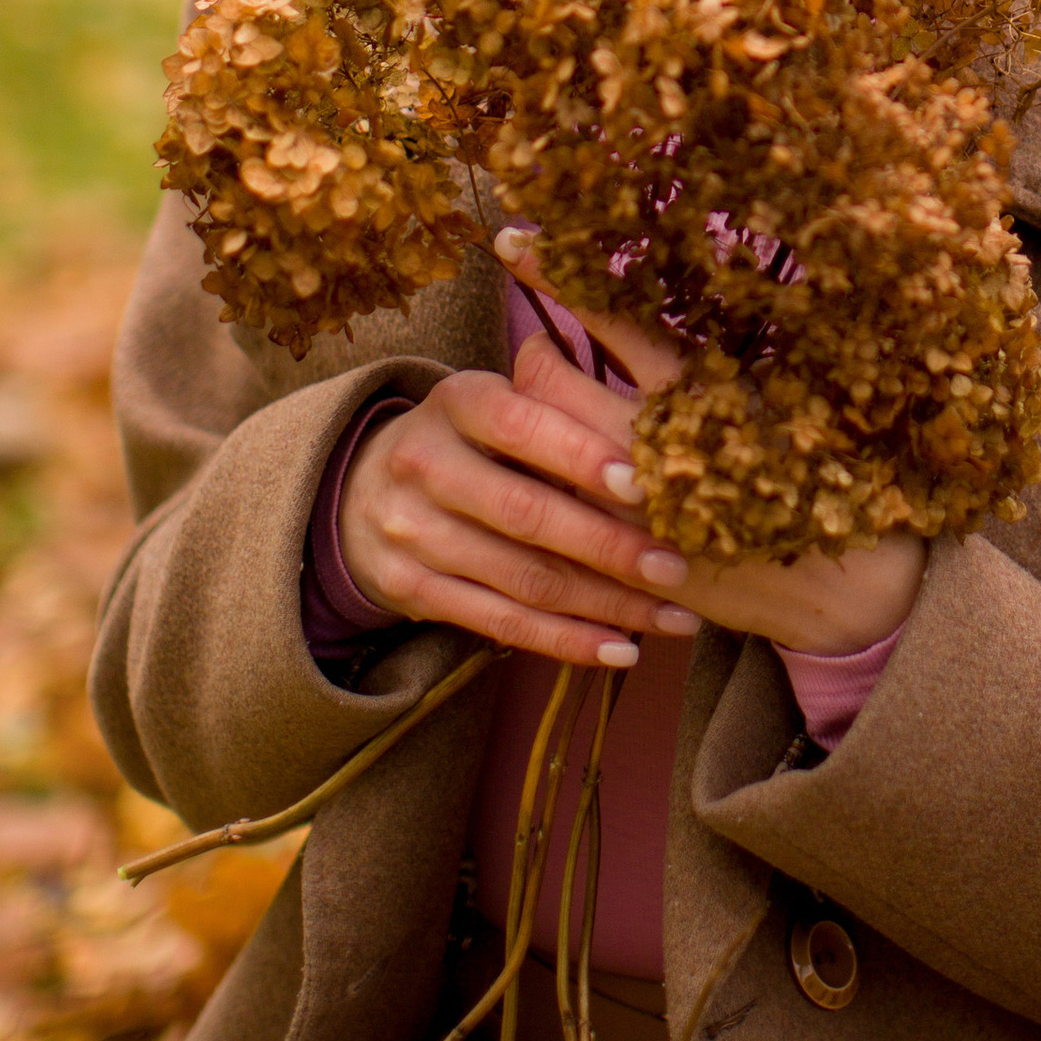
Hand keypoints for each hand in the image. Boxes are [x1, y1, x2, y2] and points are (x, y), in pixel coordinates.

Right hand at [336, 333, 706, 667]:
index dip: (582, 454)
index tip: (645, 483)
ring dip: (606, 604)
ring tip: (673, 616)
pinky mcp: (411, 590)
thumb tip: (650, 392)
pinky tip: (621, 649)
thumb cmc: (469, 437)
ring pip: (523, 579)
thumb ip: (558, 394)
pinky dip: (566, 641)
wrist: (362, 490)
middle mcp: (425, 464)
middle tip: (678, 567)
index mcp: (456, 402)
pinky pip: (501, 624)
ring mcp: (413, 533)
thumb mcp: (495, 397)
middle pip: (527, 514)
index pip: (522, 426)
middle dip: (610, 546)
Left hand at [489, 236, 924, 660]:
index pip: (609, 321)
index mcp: (700, 396)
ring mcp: (629, 513)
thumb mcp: (786, 393)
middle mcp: (653, 450)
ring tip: (545, 402)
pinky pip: (555, 514)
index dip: (557, 275)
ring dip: (528, 418)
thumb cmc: (825, 473)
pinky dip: (548, 482)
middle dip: (534, 352)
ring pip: (536, 450)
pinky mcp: (622, 565)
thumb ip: (716, 353)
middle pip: (547, 384)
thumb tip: (664, 296)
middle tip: (542, 341)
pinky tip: (551, 470)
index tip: (511, 241)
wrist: (848, 591)